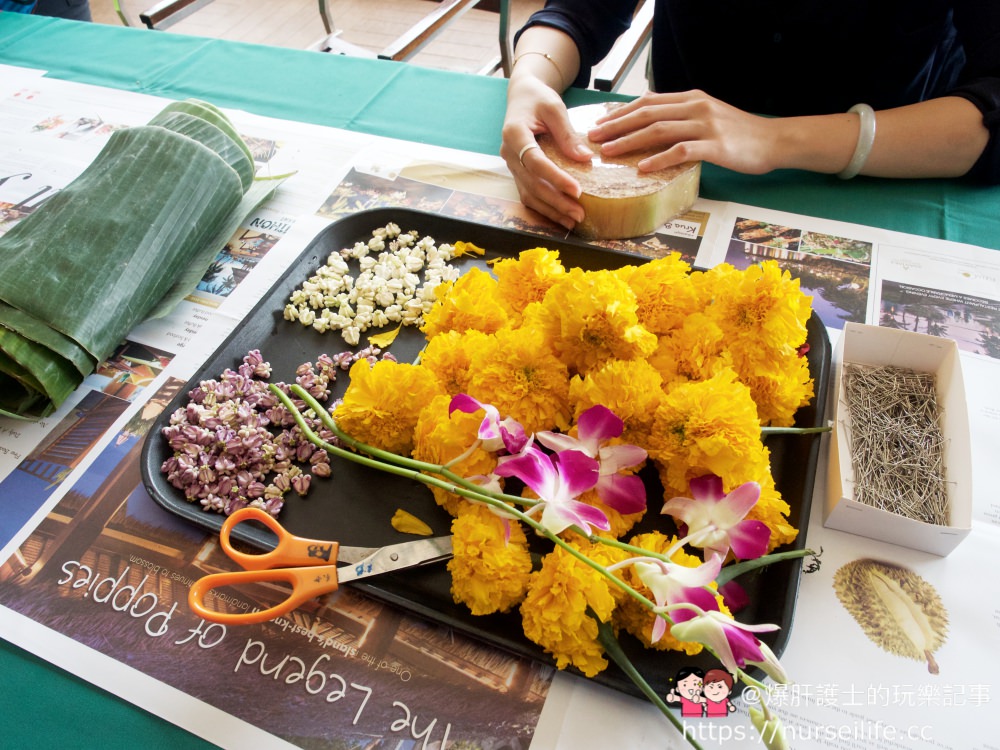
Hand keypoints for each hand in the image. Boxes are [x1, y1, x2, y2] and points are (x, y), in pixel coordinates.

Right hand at [500, 75, 591, 229]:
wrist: (521, 96)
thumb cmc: (538, 98)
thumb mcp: (555, 108)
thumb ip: (568, 134)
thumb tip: (585, 158)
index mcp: (514, 133)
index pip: (535, 162)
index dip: (556, 178)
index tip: (577, 190)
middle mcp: (508, 153)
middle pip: (532, 184)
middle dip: (556, 201)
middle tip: (579, 213)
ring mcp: (511, 165)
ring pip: (528, 194)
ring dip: (550, 210)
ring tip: (573, 220)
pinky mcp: (517, 172)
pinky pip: (528, 194)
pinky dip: (544, 207)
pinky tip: (561, 216)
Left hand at [588, 90, 781, 174]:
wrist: (773, 140)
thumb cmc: (739, 133)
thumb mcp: (707, 116)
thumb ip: (681, 116)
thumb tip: (651, 122)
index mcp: (691, 99)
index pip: (648, 102)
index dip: (621, 112)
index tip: (599, 123)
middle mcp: (695, 107)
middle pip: (648, 113)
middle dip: (617, 125)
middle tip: (593, 137)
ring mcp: (706, 125)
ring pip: (659, 130)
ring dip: (630, 141)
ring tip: (609, 151)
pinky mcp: (715, 146)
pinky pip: (681, 151)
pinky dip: (659, 158)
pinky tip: (642, 167)